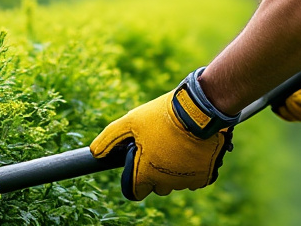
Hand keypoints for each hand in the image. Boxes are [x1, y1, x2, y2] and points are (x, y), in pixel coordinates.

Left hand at [90, 69, 236, 200]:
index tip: (138, 163)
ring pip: (176, 181)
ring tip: (176, 144)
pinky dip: (192, 168)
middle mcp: (166, 183)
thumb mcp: (131, 121)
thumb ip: (110, 138)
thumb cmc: (162, 116)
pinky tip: (190, 149)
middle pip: (157, 186)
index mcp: (145, 174)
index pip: (135, 191)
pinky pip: (194, 178)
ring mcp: (187, 181)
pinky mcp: (205, 176)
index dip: (134, 178)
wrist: (199, 110)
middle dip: (155, 172)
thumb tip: (95, 152)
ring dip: (174, 169)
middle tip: (159, 147)